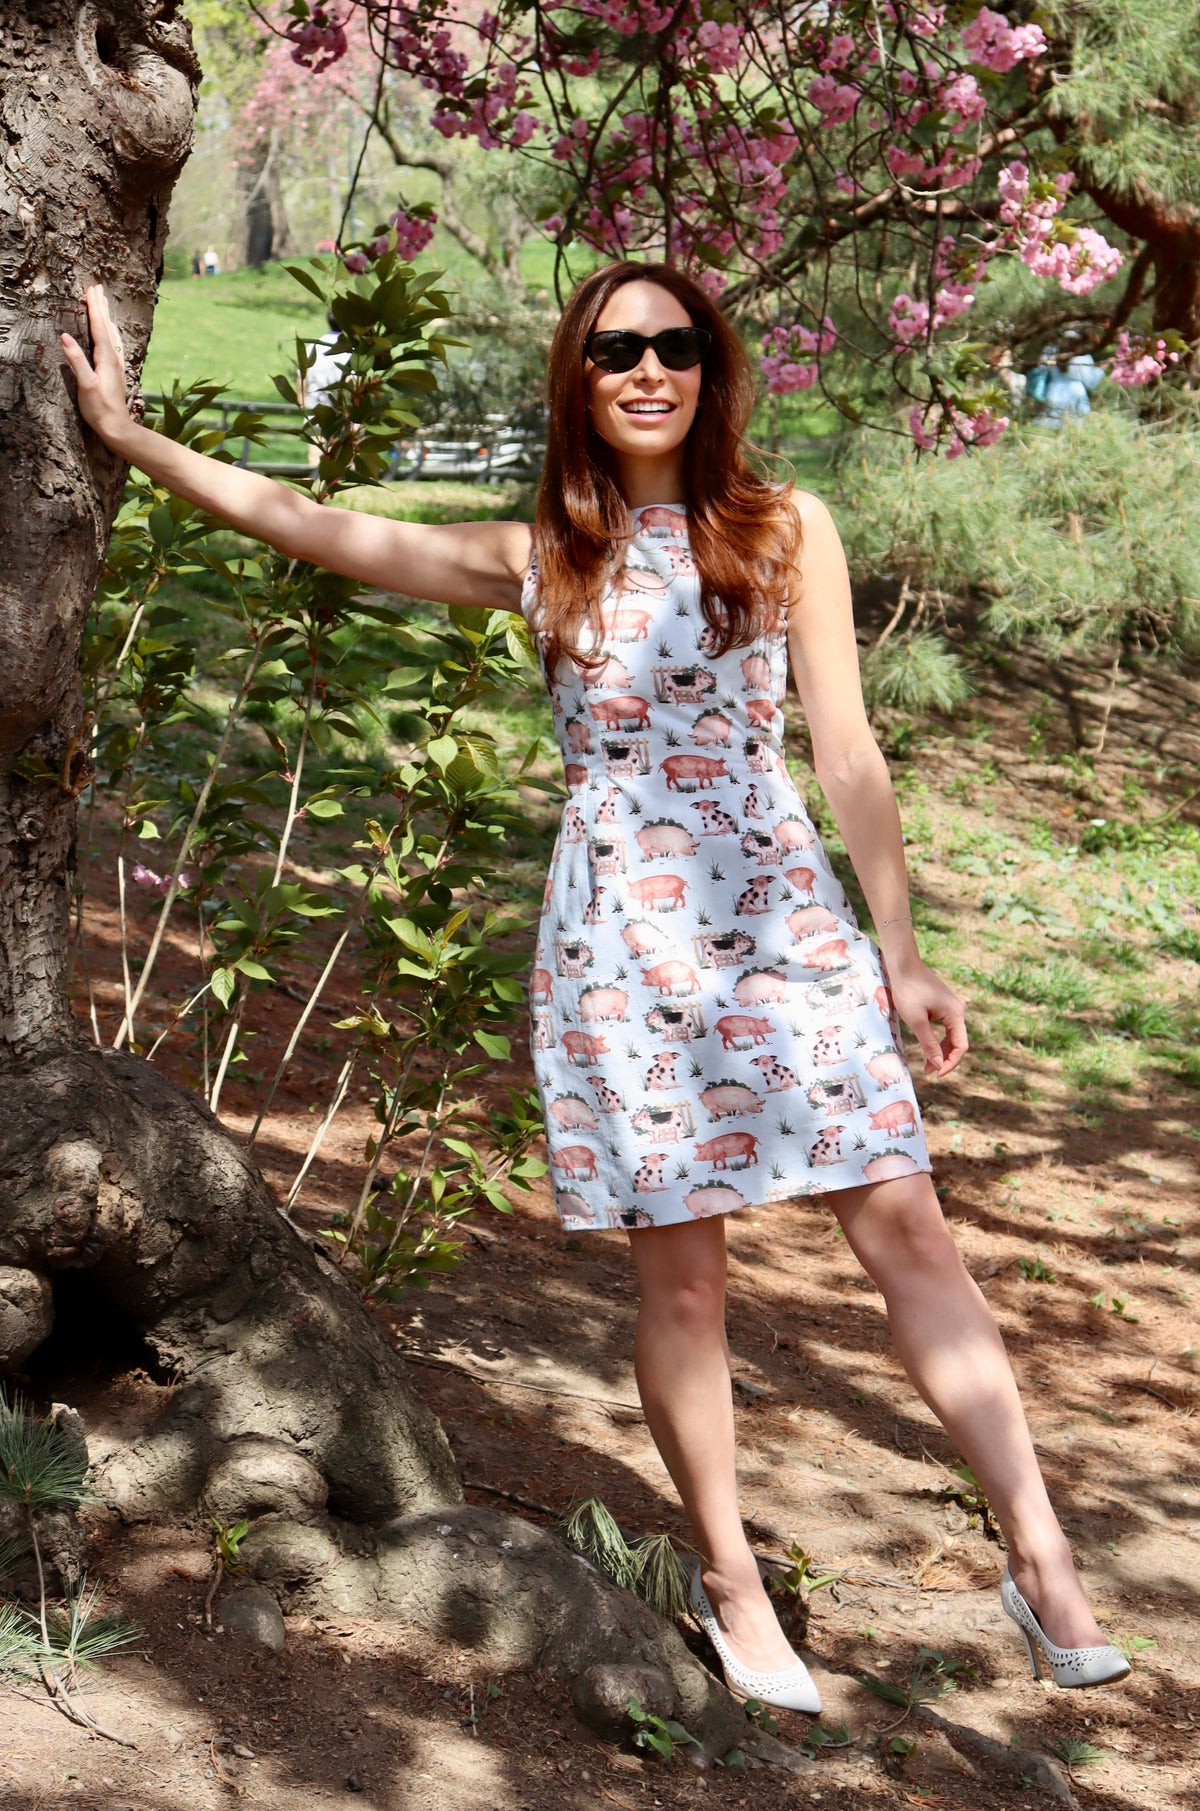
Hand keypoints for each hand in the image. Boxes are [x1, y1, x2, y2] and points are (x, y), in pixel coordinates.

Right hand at [60, 284, 133, 445]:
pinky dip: (111, 333)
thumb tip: (65, 336)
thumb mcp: (85, 385)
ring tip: (105, 303)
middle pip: (107, 326)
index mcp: (105, 358)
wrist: (118, 428)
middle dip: (101, 306)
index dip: (94, 307)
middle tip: (98, 287)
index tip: (90, 289)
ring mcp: (117, 365)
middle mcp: (114, 359)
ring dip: (107, 317)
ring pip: (112, 334)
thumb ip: (76, 360)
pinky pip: (114, 345)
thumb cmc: (100, 409)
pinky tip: (112, 334)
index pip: (98, 327)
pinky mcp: (116, 373)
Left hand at [886, 956, 967, 1078]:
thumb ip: (929, 1044)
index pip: (961, 1046)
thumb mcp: (916, 1021)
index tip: (936, 1074)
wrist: (902, 964)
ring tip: (927, 1063)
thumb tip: (938, 1064)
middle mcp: (959, 1009)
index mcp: (956, 1014)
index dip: (950, 1063)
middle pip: (958, 1041)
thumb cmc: (908, 991)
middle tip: (928, 1071)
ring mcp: (952, 1005)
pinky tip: (927, 1045)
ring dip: (941, 1050)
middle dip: (945, 1058)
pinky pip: (945, 1026)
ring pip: (951, 1035)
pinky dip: (937, 1038)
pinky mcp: (943, 1003)